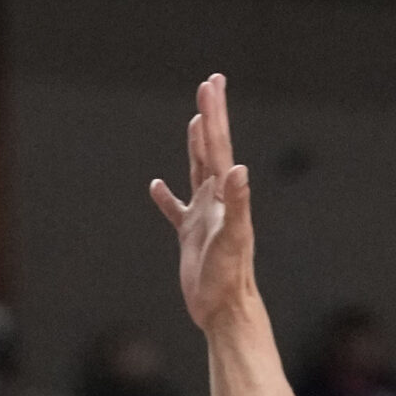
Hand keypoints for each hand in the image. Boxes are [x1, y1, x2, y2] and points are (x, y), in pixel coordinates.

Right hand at [149, 74, 257, 331]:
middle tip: (210, 85)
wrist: (225, 310)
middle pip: (211, 148)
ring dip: (196, 145)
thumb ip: (238, 203)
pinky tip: (157, 187)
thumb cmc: (230, 277)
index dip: (214, 114)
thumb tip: (239, 169)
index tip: (211, 84)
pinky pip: (176, 210)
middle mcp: (216, 200)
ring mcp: (203, 217)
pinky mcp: (190, 236)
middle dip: (210, 116)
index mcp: (225, 195)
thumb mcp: (233, 238)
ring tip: (195, 121)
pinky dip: (166, 198)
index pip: (218, 145)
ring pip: (197, 171)